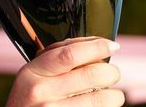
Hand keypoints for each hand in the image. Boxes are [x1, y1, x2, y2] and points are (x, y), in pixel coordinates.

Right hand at [6, 37, 123, 105]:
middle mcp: (42, 92)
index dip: (96, 48)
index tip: (111, 46)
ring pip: (101, 99)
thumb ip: (58, 57)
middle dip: (110, 72)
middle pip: (90, 75)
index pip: (69, 55)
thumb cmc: (30, 98)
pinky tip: (100, 106)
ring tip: (112, 94)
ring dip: (115, 95)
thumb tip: (96, 45)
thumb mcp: (34, 73)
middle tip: (112, 73)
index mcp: (34, 72)